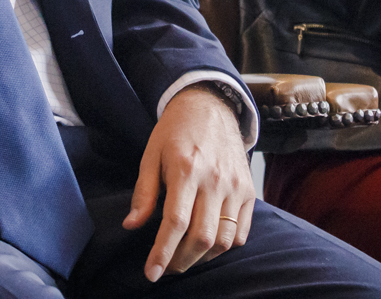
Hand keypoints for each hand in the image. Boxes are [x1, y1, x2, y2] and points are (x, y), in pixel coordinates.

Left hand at [123, 84, 254, 282]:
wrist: (210, 106)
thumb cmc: (176, 131)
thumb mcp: (151, 154)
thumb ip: (144, 192)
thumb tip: (131, 226)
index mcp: (186, 169)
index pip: (175, 222)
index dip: (162, 252)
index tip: (151, 273)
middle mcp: (214, 179)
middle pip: (202, 237)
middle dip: (181, 261)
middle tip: (166, 267)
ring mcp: (235, 186)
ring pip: (224, 239)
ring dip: (203, 258)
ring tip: (185, 257)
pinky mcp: (249, 191)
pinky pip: (242, 232)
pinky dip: (225, 245)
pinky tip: (207, 243)